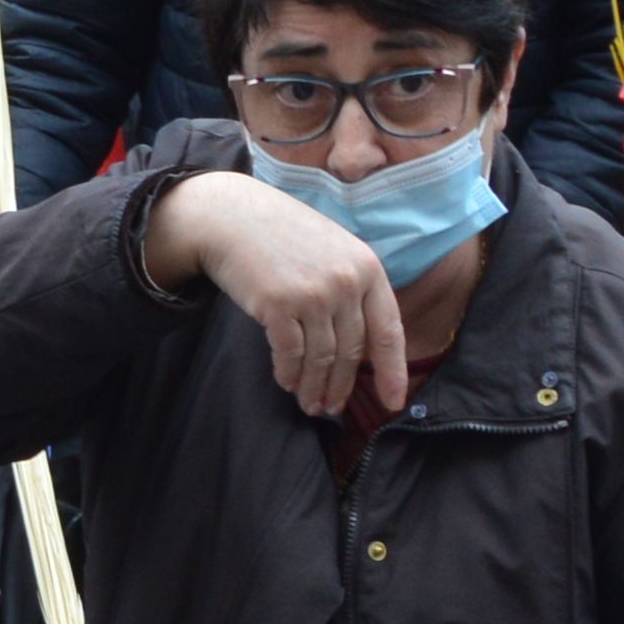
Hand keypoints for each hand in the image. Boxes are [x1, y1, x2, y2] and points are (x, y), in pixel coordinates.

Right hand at [146, 168, 406, 417]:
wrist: (231, 216)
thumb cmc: (281, 235)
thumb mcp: (333, 251)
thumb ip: (352, 288)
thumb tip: (359, 344)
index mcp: (368, 268)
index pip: (389, 331)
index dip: (391, 372)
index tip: (391, 402)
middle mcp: (346, 282)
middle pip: (352, 351)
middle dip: (342, 386)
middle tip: (332, 407)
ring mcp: (313, 294)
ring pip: (322, 358)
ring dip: (315, 387)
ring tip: (310, 404)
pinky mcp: (279, 305)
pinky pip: (290, 354)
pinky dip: (289, 374)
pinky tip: (286, 382)